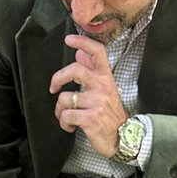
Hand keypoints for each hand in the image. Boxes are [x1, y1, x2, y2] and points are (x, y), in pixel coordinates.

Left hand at [50, 35, 127, 157]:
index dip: (82, 42)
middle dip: (58, 78)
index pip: (97, 52)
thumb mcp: (105, 89)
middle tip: (53, 87)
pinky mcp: (91, 119)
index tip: (69, 39)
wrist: (123, 137)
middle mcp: (102, 87)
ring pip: (65, 98)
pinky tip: (71, 127)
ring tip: (66, 116)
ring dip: (59, 110)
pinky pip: (66, 116)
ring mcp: (97, 102)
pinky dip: (64, 123)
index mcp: (106, 78)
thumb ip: (91, 71)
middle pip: (75, 70)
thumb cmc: (110, 114)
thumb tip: (79, 53)